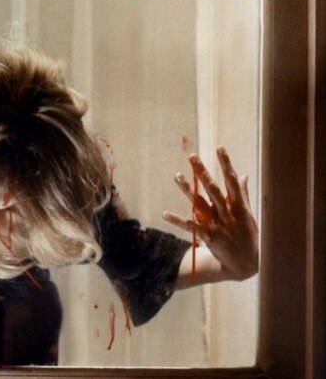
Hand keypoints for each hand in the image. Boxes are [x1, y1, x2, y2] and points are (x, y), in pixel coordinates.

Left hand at [163, 146, 258, 281]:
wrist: (245, 265)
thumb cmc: (248, 236)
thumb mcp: (248, 215)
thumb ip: (243, 194)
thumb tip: (243, 175)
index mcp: (239, 207)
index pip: (232, 181)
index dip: (226, 164)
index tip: (220, 148)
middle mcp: (228, 214)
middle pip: (213, 190)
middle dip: (203, 173)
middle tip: (193, 157)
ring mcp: (217, 226)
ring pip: (200, 204)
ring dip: (187, 190)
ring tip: (177, 176)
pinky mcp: (207, 237)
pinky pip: (190, 226)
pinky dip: (177, 220)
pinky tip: (165, 213)